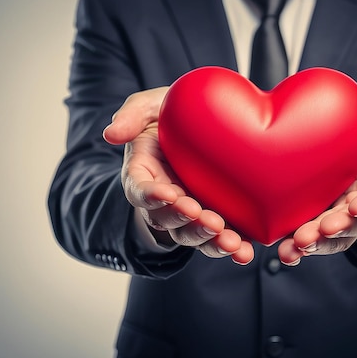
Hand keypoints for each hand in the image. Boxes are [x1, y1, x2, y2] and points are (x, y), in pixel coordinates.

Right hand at [103, 87, 253, 264]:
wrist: (206, 122)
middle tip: (209, 220)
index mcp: (144, 173)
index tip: (168, 194)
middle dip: (188, 222)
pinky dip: (233, 247)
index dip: (151, 196)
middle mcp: (164, 199)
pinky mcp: (216, 218)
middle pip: (168, 220)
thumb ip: (132, 113)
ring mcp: (189, 212)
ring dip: (210, 241)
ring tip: (231, 242)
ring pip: (193, 235)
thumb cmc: (174, 113)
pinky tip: (246, 253)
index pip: (139, 190)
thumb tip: (111, 133)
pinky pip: (220, 238)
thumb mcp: (152, 105)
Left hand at [278, 82, 356, 264]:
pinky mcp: (322, 211)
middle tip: (319, 232)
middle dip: (340, 229)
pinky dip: (299, 243)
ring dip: (317, 243)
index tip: (356, 206)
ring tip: (295, 247)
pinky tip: (284, 250)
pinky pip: (314, 232)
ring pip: (336, 233)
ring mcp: (345, 207)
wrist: (340, 116)